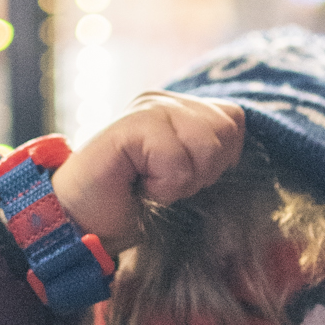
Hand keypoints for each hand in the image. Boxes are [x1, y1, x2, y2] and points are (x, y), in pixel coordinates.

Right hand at [50, 94, 243, 258]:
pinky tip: (137, 184)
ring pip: (206, 144)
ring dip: (182, 180)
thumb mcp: (188, 181)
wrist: (85, 225)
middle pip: (226, 131)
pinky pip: (175, 160)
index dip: (220, 160)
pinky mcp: (131, 125)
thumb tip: (239, 158)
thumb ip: (213, 158)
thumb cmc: (137, 207)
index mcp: (183, 108)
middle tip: (165, 184)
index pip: (234, 120)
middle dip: (204, 172)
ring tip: (151, 183)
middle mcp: (166, 100)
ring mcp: (148, 107)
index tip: (184, 179)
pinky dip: (162, 185)